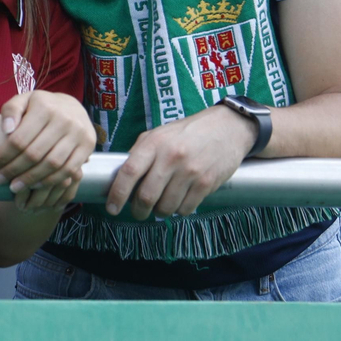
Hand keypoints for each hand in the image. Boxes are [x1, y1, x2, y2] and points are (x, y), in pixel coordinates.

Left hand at [0, 91, 95, 210]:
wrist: (72, 107)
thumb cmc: (41, 107)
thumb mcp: (24, 100)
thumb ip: (10, 110)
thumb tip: (7, 129)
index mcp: (44, 107)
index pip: (19, 138)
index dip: (3, 155)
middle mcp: (64, 119)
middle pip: (34, 153)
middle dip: (14, 170)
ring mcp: (79, 133)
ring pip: (52, 164)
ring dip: (31, 180)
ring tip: (14, 187)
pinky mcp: (89, 145)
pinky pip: (69, 170)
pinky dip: (51, 181)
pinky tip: (36, 185)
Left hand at [105, 106, 255, 219]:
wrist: (228, 128)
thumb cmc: (189, 132)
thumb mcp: (160, 133)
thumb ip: (141, 153)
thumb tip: (122, 178)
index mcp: (155, 143)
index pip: (129, 172)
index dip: (117, 194)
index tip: (112, 207)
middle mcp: (171, 157)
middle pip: (146, 196)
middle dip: (138, 210)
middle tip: (138, 212)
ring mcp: (190, 172)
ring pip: (166, 207)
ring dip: (160, 211)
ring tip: (161, 205)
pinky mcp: (206, 184)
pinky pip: (185, 209)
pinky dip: (179, 211)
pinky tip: (179, 201)